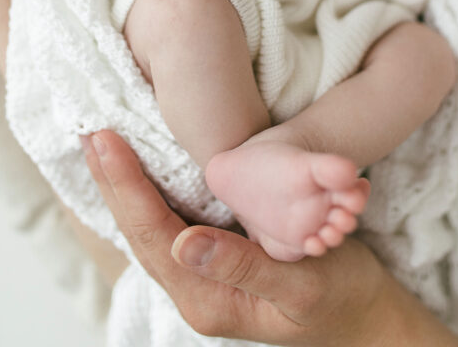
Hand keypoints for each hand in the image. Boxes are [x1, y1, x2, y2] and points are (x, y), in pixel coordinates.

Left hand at [83, 130, 407, 345]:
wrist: (366, 322)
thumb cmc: (342, 300)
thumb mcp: (302, 284)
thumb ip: (245, 267)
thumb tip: (185, 243)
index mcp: (210, 301)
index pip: (155, 236)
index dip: (127, 187)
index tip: (106, 143)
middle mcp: (197, 293)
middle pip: (141, 232)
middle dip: (114, 182)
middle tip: (90, 134)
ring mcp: (204, 281)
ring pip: (150, 229)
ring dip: (125, 187)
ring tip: (102, 148)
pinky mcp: (215, 266)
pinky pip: (169, 227)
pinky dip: (149, 195)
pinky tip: (138, 175)